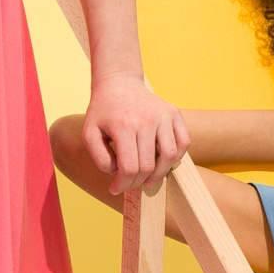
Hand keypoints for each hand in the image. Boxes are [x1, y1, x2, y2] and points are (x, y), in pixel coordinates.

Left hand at [81, 75, 188, 196]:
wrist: (119, 83)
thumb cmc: (103, 111)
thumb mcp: (89, 132)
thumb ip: (98, 157)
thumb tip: (117, 172)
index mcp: (123, 126)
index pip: (129, 167)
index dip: (123, 184)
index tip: (115, 188)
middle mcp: (146, 120)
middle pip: (148, 166)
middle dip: (138, 183)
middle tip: (130, 184)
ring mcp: (163, 115)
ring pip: (170, 157)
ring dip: (159, 174)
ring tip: (148, 179)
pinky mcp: (174, 113)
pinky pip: (183, 142)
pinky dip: (176, 157)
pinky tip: (162, 161)